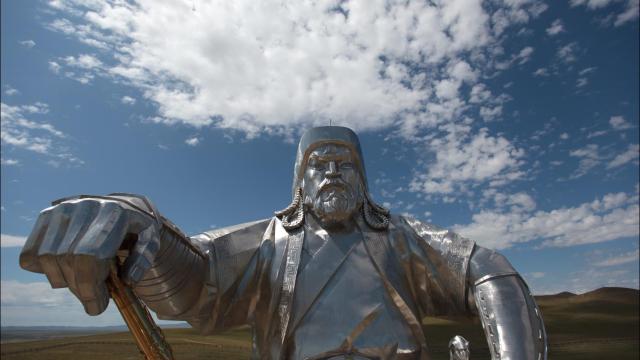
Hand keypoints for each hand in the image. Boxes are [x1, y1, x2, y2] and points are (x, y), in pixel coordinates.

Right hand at [20, 197, 161, 314]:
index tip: (98, 307)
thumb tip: (128, 280)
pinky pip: (31, 253)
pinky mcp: (47, 215)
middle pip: (68, 260)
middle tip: (94, 301)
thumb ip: (143, 259)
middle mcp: (85, 207)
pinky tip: (65, 269)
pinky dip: (42, 269)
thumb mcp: (151, 240)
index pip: (89, 257)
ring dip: (63, 281)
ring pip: (46, 258)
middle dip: (80, 289)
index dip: (89, 288)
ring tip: (83, 282)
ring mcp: (62, 209)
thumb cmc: (138, 228)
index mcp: (114, 213)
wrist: (124, 205)